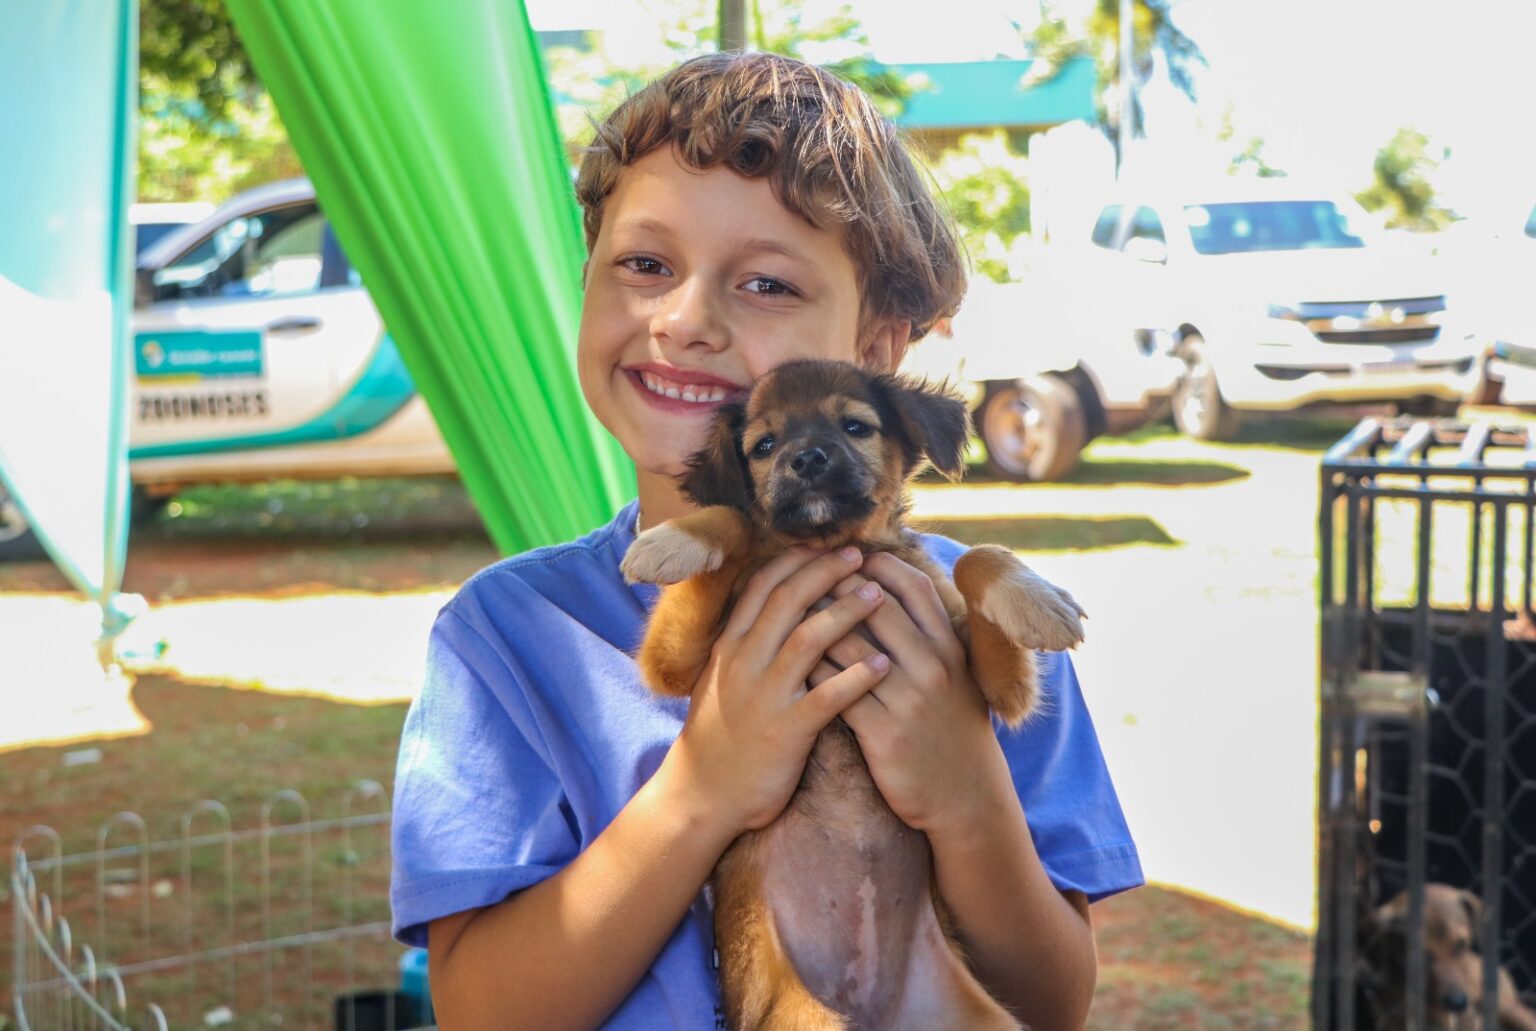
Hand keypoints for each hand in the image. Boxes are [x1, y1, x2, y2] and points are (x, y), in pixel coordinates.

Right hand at [663, 546, 892, 838]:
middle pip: (788, 600)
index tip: (825, 545)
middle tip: (860, 555)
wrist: (703, 795)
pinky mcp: (786, 730)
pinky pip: (827, 696)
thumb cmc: (720, 735)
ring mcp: (764, 695)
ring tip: (878, 595)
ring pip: (808, 638)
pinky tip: (883, 663)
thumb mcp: (722, 679)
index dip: (795, 561)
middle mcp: (743, 662)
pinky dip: (856, 677)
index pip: (762, 586)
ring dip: (846, 612)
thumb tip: (773, 607)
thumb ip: (746, 643)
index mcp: (729, 646)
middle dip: (826, 572)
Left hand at [808, 552, 1014, 839]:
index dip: (879, 566)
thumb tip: (894, 591)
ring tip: (790, 613)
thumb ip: (930, 636)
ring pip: (851, 644)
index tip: (849, 557)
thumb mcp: (955, 677)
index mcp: (950, 648)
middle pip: (877, 607)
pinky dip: (812, 670)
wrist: (966, 797)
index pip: (914, 588)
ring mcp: (909, 700)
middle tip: (806, 576)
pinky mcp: (884, 734)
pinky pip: (837, 690)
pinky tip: (792, 662)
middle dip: (837, 586)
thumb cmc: (952, 730)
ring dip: (815, 624)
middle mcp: (933, 667)